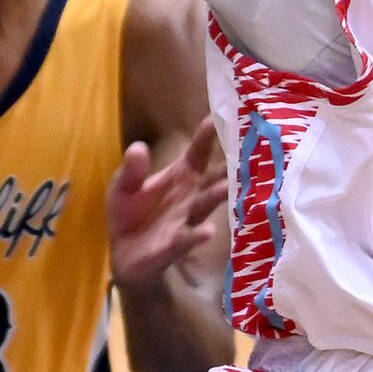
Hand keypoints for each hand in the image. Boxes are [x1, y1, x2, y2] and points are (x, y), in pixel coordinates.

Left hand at [106, 129, 228, 287]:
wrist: (125, 254)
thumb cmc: (130, 212)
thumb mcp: (123, 185)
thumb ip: (132, 169)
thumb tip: (138, 147)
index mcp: (181, 175)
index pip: (198, 153)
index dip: (207, 136)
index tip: (219, 117)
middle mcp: (192, 195)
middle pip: (213, 178)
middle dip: (228, 167)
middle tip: (249, 153)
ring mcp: (187, 219)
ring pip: (204, 205)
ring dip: (216, 197)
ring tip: (227, 188)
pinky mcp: (176, 244)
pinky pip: (188, 238)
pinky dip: (198, 235)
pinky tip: (208, 232)